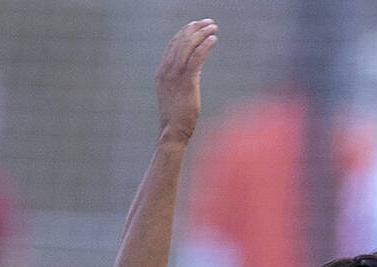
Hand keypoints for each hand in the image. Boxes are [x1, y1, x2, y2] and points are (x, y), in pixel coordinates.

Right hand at [156, 19, 218, 143]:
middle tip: (209, 22)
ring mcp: (176, 76)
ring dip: (202, 33)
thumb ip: (180, 82)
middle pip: (181, 40)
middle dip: (195, 28)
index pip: (173, 44)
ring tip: (213, 27)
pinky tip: (214, 39)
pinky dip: (205, 46)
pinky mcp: (187, 83)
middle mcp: (167, 70)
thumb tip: (191, 76)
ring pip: (189, 46)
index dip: (185, 32)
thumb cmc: (176, 119)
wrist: (172, 133)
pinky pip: (196, 58)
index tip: (197, 25)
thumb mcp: (174, 96)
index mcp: (162, 72)